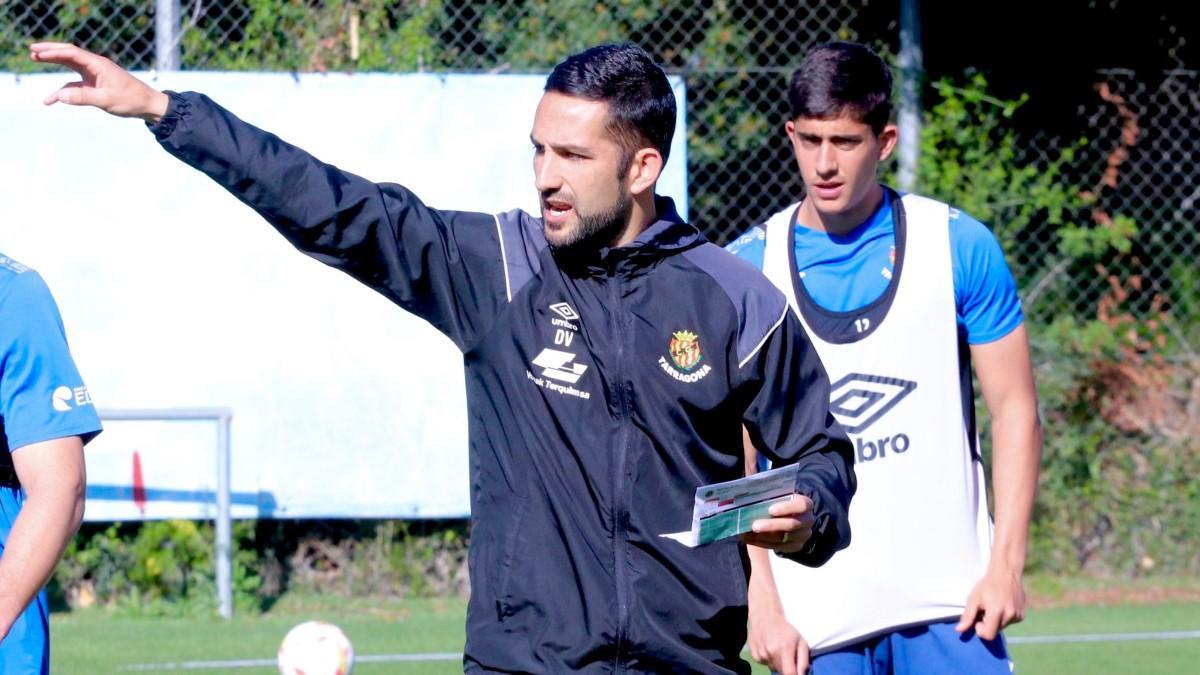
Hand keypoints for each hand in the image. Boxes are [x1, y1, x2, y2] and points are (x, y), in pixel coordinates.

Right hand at [29, 42, 168, 121]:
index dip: (54, 52)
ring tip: (35, 58)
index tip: (38, 54)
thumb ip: (83, 97)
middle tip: (32, 50)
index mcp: (98, 65)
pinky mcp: (96, 85)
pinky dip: (63, 90)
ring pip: (71, 65)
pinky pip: (75, 84)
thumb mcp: (106, 100)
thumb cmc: (131, 100)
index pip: (72, 53)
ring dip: (55, 62)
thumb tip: (60, 96)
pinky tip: (52, 99)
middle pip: (69, 54)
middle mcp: (95, 66)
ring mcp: (95, 75)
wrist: (148, 105)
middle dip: (51, 51)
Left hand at [741, 494, 813, 553]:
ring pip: (783, 538)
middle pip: (791, 525)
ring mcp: (802, 536)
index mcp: (805, 504)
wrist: (790, 516)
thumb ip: (768, 493)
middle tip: (754, 525)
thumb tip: (746, 493)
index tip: (770, 510)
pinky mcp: (794, 546)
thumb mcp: (778, 494)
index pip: (801, 506)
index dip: (787, 508)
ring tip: (746, 533)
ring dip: (763, 536)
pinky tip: (748, 538)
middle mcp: (807, 521)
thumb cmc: (781, 501)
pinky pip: (777, 547)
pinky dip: (761, 543)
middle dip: (771, 526)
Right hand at [748, 606, 809, 674]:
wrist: (764, 616)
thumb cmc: (786, 629)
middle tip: (787, 656)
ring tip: (777, 650)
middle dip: (786, 667)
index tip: (796, 672)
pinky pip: (765, 664)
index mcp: (785, 648)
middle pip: (781, 672)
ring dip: (777, 663)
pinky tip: (769, 648)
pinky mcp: (754, 655)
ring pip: (773, 668)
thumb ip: (803, 660)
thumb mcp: (801, 641)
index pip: (789, 673)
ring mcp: (761, 654)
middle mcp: (771, 652)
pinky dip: (769, 660)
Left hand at [955, 565, 1025, 640]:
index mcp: (996, 612)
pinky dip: (1004, 618)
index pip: (988, 635)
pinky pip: (1010, 623)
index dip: (980, 630)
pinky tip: (1002, 605)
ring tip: (994, 605)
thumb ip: (967, 616)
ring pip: (1002, 627)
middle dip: (987, 624)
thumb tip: (959, 630)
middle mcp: (1009, 616)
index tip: (978, 619)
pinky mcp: (1022, 615)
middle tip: (985, 609)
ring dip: (996, 621)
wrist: (1006, 573)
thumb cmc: (987, 585)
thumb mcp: (974, 598)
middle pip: (994, 631)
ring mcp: (1017, 616)